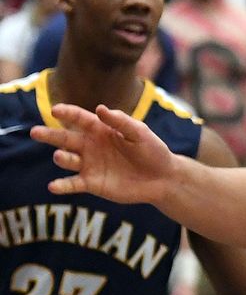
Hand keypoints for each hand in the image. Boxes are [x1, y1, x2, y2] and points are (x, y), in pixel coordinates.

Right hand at [30, 104, 175, 204]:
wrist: (161, 178)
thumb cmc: (153, 150)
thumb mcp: (140, 133)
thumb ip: (120, 121)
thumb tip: (99, 108)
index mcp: (103, 130)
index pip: (81, 119)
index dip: (68, 113)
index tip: (55, 109)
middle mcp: (92, 146)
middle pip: (67, 138)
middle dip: (51, 135)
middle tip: (34, 132)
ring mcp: (90, 165)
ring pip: (68, 160)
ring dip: (62, 158)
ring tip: (59, 155)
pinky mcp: (91, 183)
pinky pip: (72, 184)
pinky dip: (62, 186)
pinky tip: (53, 186)